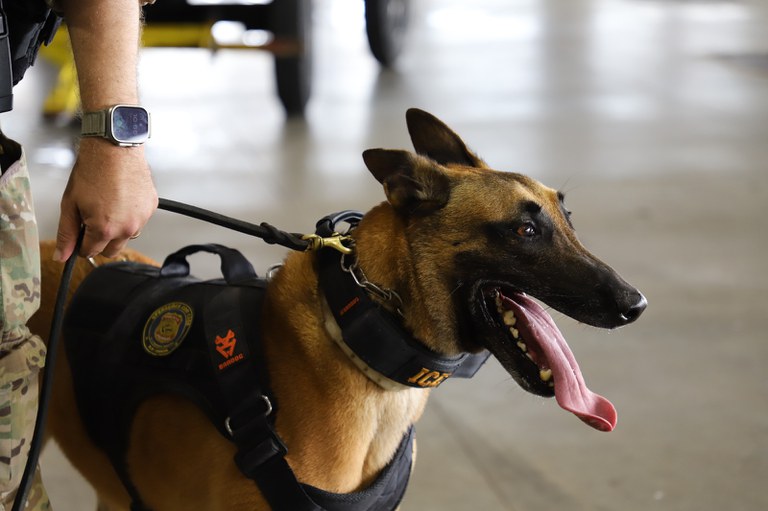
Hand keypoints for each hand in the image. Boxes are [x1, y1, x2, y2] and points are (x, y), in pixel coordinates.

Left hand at [54, 138, 157, 260]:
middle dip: (100, 242)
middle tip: (93, 221)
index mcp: (105, 229)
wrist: (115, 149)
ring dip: (118, 229)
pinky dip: (130, 215)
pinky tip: (122, 199)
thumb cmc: (93, 171)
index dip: (80, 244)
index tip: (79, 233)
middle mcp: (127, 228)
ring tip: (109, 207)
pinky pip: (139, 221)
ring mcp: (142, 218)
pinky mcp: (151, 208)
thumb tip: (62, 256)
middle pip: (112, 251)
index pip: (90, 252)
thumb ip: (67, 233)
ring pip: (127, 236)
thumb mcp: (70, 204)